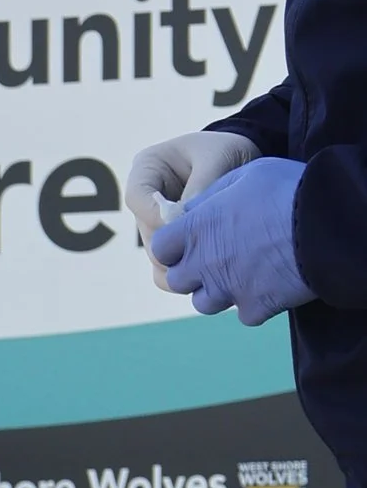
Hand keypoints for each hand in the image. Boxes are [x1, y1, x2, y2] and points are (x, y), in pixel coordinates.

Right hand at [125, 127, 255, 264]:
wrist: (240, 162)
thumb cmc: (227, 151)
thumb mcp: (219, 157)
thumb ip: (201, 187)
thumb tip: (186, 224)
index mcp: (147, 169)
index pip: (137, 199)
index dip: (159, 217)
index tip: (191, 225)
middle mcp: (144, 200)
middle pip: (148, 235)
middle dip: (178, 246)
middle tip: (214, 249)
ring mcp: (153, 227)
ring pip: (158, 258)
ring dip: (186, 263)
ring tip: (221, 260)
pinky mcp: (168, 247)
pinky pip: (169, 272)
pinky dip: (190, 276)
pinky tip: (215, 270)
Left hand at [148, 155, 312, 323]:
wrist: (328, 223)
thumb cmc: (287, 189)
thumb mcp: (245, 174)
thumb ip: (212, 195)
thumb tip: (193, 208)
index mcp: (197, 228)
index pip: (159, 248)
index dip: (172, 245)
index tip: (188, 241)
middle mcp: (205, 262)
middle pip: (176, 280)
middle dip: (191, 271)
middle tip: (215, 257)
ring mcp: (228, 289)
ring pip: (204, 302)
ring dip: (217, 290)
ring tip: (242, 271)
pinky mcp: (255, 308)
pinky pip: (244, 313)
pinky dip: (253, 303)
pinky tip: (270, 284)